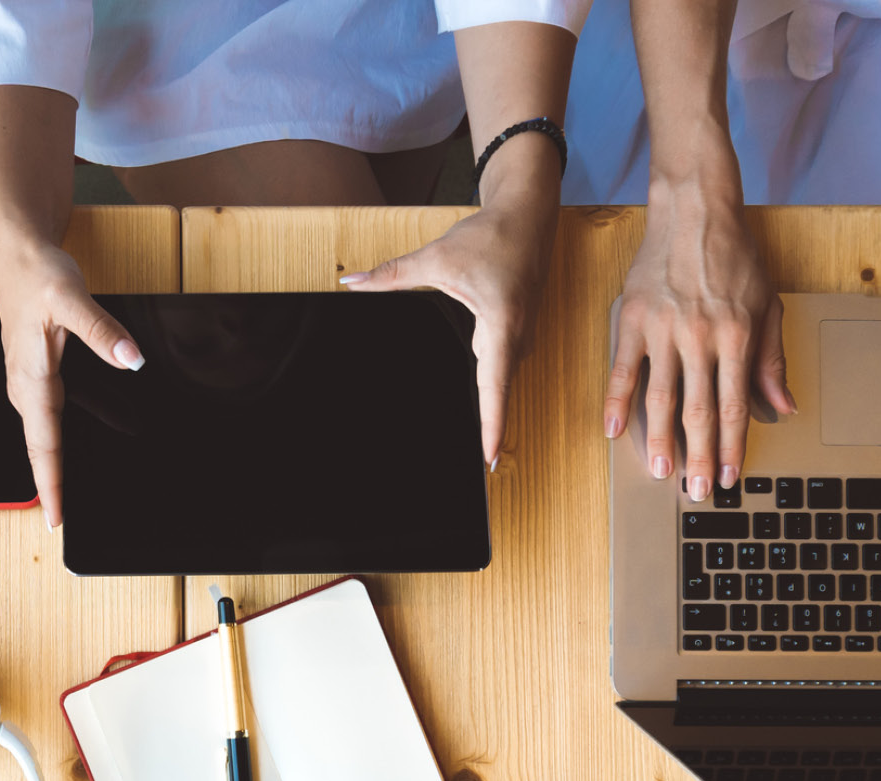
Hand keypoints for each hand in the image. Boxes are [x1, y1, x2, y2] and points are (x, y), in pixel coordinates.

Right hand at [0, 238, 143, 526]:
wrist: (17, 252)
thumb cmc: (36, 274)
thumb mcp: (71, 299)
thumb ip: (102, 333)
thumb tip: (131, 360)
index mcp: (30, 378)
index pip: (43, 444)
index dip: (50, 485)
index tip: (57, 519)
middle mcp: (26, 388)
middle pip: (42, 448)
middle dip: (53, 486)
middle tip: (67, 521)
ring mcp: (30, 384)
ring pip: (47, 434)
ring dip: (58, 464)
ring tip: (74, 497)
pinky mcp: (39, 375)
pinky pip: (52, 417)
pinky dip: (63, 438)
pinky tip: (86, 446)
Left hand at [342, 203, 550, 466]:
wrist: (528, 215)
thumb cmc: (491, 235)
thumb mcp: (436, 258)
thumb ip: (391, 276)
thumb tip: (352, 283)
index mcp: (501, 325)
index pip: (495, 386)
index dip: (492, 425)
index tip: (490, 457)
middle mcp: (517, 338)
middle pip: (499, 391)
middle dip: (490, 427)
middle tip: (479, 465)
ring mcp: (522, 336)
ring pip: (502, 380)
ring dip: (492, 408)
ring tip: (481, 445)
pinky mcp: (518, 331)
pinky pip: (503, 367)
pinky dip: (493, 387)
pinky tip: (482, 401)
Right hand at [603, 185, 791, 499]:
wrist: (695, 211)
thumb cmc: (735, 256)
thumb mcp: (768, 305)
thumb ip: (772, 359)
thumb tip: (783, 405)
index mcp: (738, 336)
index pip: (735, 406)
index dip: (733, 447)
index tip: (731, 475)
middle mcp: (701, 337)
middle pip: (698, 411)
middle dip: (699, 457)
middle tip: (697, 490)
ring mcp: (663, 329)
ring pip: (660, 398)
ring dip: (659, 441)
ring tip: (659, 471)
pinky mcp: (633, 319)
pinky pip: (622, 369)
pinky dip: (615, 402)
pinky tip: (612, 431)